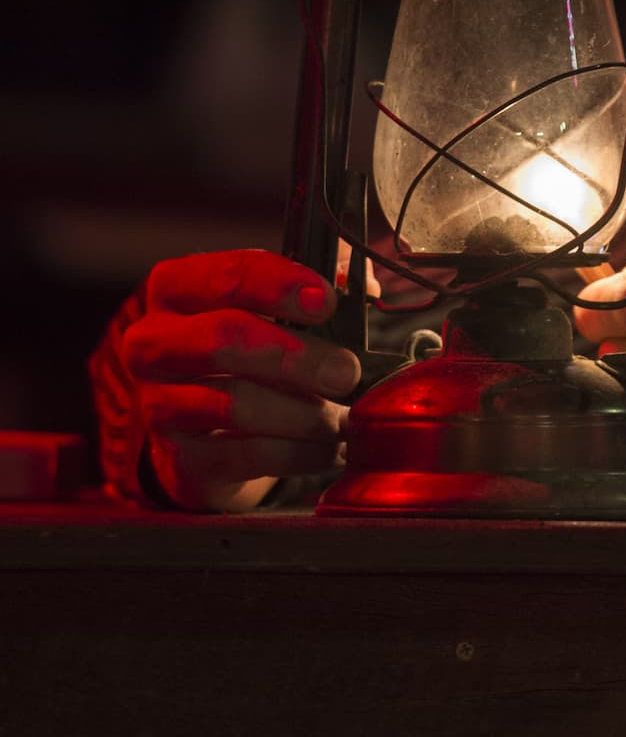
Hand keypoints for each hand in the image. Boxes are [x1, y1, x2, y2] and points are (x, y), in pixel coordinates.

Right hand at [120, 249, 363, 512]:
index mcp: (177, 288)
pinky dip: (299, 452)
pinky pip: (246, 454)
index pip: (227, 276)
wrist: (207, 430)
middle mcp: (153, 343)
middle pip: (223, 338)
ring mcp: (159, 403)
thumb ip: (315, 286)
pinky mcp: (180, 459)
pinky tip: (330, 449)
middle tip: (346, 371)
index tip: (327, 302)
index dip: (281, 287)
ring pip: (234, 403)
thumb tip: (361, 283)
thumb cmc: (250, 350)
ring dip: (302, 412)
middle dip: (296, 355)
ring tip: (342, 417)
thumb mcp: (273, 307)